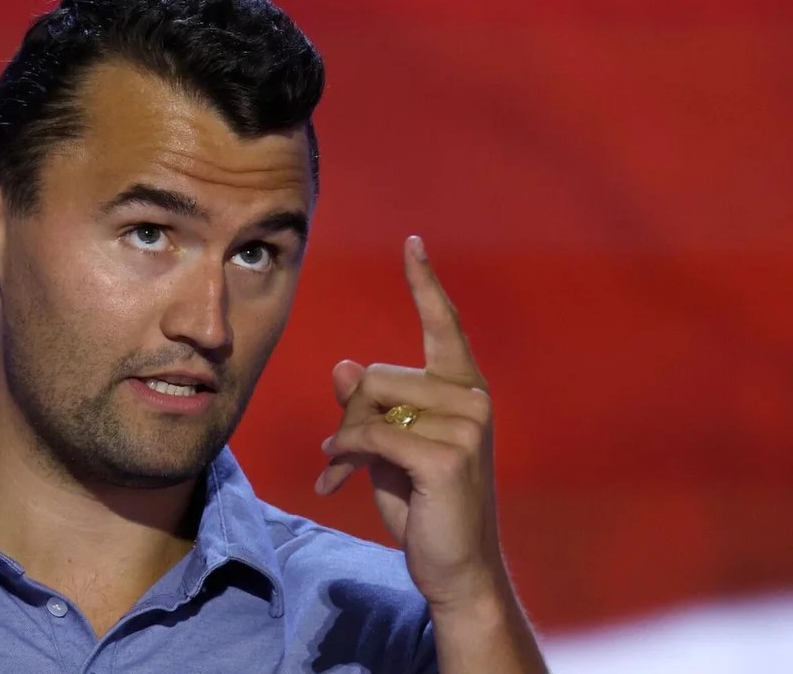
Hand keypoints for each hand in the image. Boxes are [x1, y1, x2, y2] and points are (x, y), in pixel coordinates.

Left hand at [316, 235, 505, 610]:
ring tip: (341, 471)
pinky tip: (336, 481)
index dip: (424, 283)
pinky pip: (371, 435)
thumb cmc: (422, 504)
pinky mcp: (448, 455)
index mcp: (463, 388)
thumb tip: (343, 366)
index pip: (443, 323)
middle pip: (375, 375)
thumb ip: (371, 406)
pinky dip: (346, 456)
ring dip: (344, 441)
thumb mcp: (389, 447)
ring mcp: (466, 425)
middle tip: (343, 455)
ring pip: (369, 402)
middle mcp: (471, 398)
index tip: (413, 242)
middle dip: (348, 417)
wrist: (453, 567)